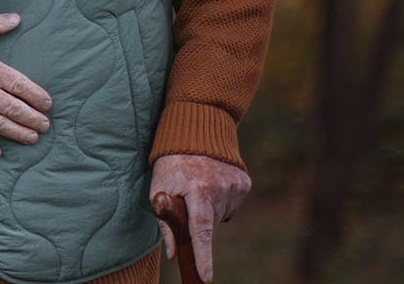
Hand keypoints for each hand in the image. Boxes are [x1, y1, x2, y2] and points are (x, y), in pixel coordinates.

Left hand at [150, 153, 250, 282]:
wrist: (196, 133)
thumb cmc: (171, 164)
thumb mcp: (159, 189)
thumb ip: (166, 223)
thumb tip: (173, 254)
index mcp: (197, 190)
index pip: (201, 230)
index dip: (203, 256)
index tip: (206, 277)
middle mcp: (220, 188)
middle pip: (210, 225)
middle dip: (198, 220)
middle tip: (187, 199)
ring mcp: (235, 186)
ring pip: (221, 215)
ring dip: (210, 209)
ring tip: (198, 187)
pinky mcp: (244, 183)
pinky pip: (232, 204)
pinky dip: (221, 200)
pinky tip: (212, 183)